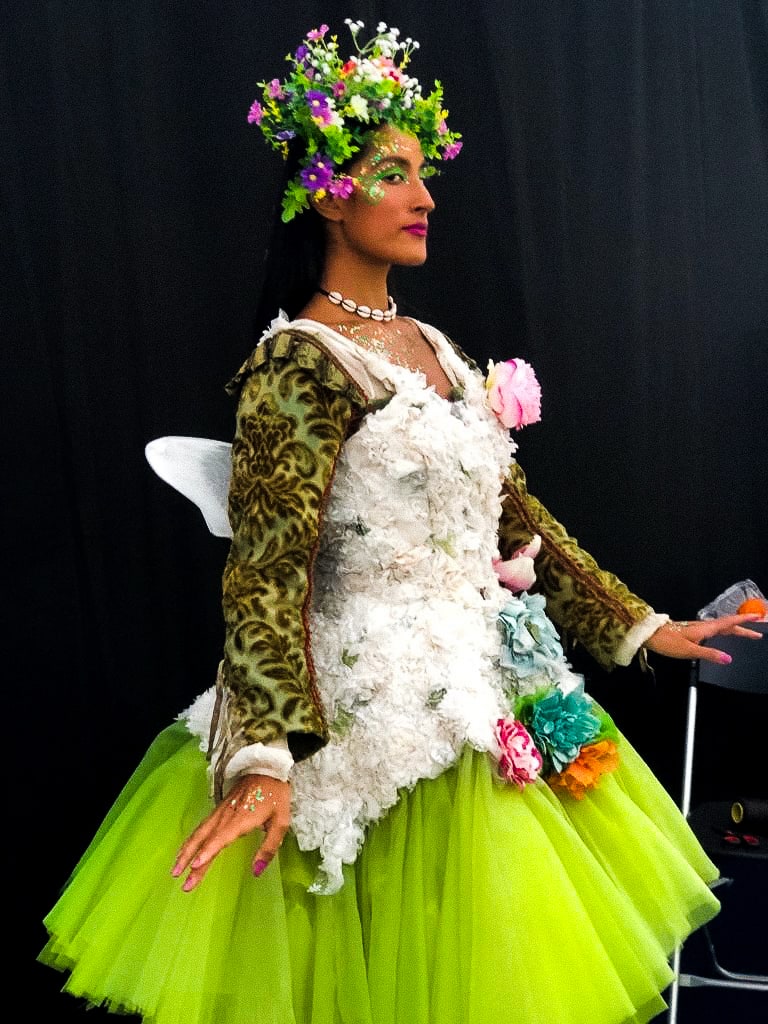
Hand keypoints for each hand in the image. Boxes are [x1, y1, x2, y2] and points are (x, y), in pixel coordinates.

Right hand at [171, 773, 290, 890]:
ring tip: (175, 870)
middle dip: (191, 861)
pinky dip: (190, 840)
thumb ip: (269, 847)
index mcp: (240, 820)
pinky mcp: (219, 810)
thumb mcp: (281, 821)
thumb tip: (256, 871)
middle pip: (204, 840)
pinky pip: (201, 827)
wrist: (267, 767)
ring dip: (186, 852)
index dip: (208, 852)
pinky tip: (185, 850)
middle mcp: (225, 817)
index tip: (195, 866)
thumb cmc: (275, 795)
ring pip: (199, 833)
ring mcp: (220, 812)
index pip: (220, 838)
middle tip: (182, 883)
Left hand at [645, 613, 762, 664]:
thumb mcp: (689, 650)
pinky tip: (723, 636)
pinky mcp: (692, 631)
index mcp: (705, 629)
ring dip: (734, 629)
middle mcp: (703, 626)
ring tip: (746, 633)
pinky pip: (714, 630)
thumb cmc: (668, 642)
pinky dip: (724, 631)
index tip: (757, 617)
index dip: (743, 621)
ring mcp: (697, 628)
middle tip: (758, 633)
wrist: (650, 635)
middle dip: (743, 628)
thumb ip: (709, 654)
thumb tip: (728, 658)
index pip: (729, 623)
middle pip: (727, 626)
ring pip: (721, 627)